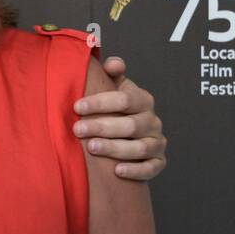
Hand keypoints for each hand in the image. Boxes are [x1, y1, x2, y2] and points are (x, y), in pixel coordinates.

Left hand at [74, 55, 165, 179]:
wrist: (129, 133)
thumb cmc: (116, 107)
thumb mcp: (114, 86)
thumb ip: (112, 73)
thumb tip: (113, 63)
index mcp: (142, 100)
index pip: (124, 99)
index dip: (100, 102)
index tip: (77, 107)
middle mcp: (152, 121)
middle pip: (130, 125)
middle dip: (102, 127)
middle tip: (78, 130)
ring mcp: (157, 142)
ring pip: (140, 148)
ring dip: (115, 148)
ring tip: (92, 148)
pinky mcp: (158, 161)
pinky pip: (151, 168)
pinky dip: (135, 170)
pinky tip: (117, 171)